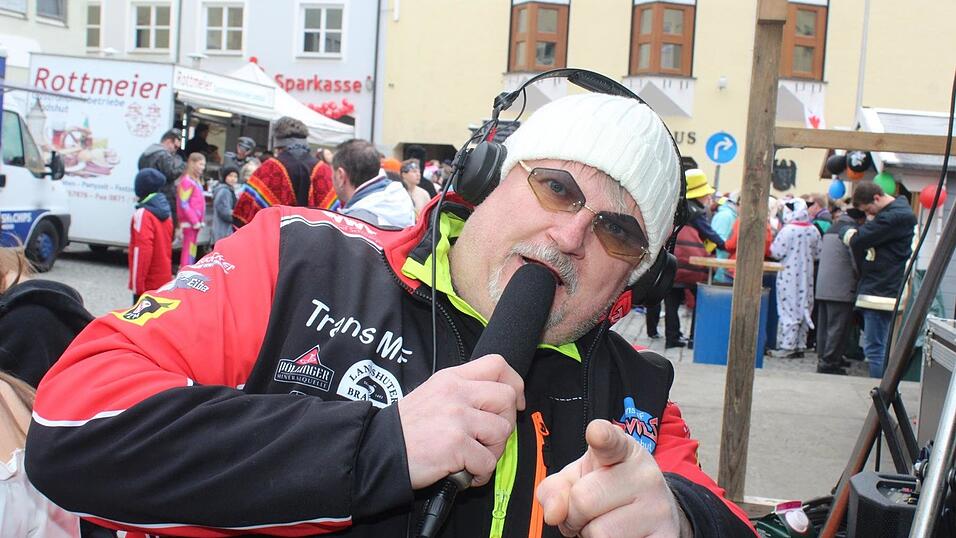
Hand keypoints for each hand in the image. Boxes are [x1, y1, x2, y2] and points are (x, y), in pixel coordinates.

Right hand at [397, 354, 524, 489]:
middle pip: (506, 397)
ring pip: (502, 431)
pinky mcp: (456, 444)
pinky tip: (464, 473)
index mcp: (451, 378)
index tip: (514, 403)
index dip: (514, 383)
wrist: (377, 451)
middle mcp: (456, 392)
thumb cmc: (405, 429)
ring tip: (473, 458)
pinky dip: (480, 473)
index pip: (497, 363)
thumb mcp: (432, 394)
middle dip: (506, 422)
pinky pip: (488, 461)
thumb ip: (462, 392)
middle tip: (489, 439)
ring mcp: (457, 417)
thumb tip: (494, 402)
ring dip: (493, 451)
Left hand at [536, 420, 691, 536]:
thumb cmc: (608, 490)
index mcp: (622, 449)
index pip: (610, 440)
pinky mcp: (666, 537)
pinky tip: (620, 535)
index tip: (596, 434)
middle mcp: (645, 474)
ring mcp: (659, 507)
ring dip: (591, 535)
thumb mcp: (579, 478)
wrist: (652, 512)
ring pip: (599, 533)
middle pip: (583, 500)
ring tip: (603, 524)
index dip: (600, 436)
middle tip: (585, 513)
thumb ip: (556, 488)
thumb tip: (554, 513)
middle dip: (573, 514)